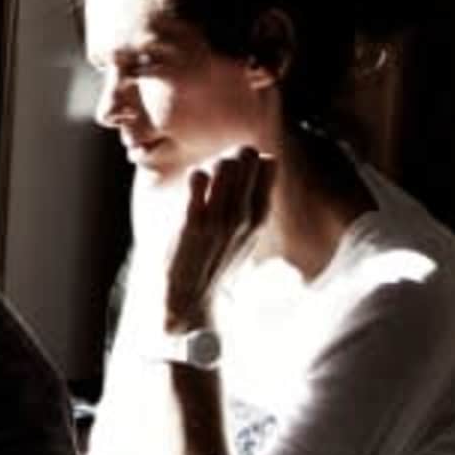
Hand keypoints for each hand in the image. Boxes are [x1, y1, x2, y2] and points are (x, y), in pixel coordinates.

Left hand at [158, 148, 269, 329]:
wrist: (187, 298)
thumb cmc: (214, 263)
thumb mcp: (248, 235)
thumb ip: (257, 199)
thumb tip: (267, 159)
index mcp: (259, 218)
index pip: (267, 163)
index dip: (249, 158)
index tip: (235, 170)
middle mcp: (243, 216)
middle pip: (244, 157)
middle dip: (228, 156)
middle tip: (215, 172)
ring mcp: (218, 218)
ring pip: (223, 164)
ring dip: (210, 164)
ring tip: (202, 181)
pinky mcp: (192, 221)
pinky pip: (198, 177)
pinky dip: (194, 176)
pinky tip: (192, 189)